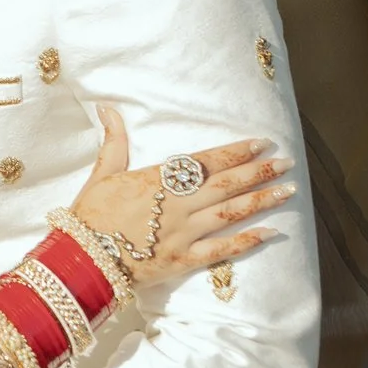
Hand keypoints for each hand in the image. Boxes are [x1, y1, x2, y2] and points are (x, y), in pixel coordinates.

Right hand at [68, 104, 296, 284]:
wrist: (79, 258)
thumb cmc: (89, 215)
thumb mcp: (101, 173)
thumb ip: (113, 141)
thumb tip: (107, 107)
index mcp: (158, 180)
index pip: (206, 161)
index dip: (236, 151)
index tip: (262, 142)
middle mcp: (177, 204)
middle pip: (227, 184)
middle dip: (260, 172)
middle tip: (288, 163)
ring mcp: (182, 233)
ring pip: (230, 213)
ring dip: (261, 200)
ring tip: (288, 191)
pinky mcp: (182, 260)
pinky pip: (221, 250)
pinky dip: (247, 242)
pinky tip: (270, 233)